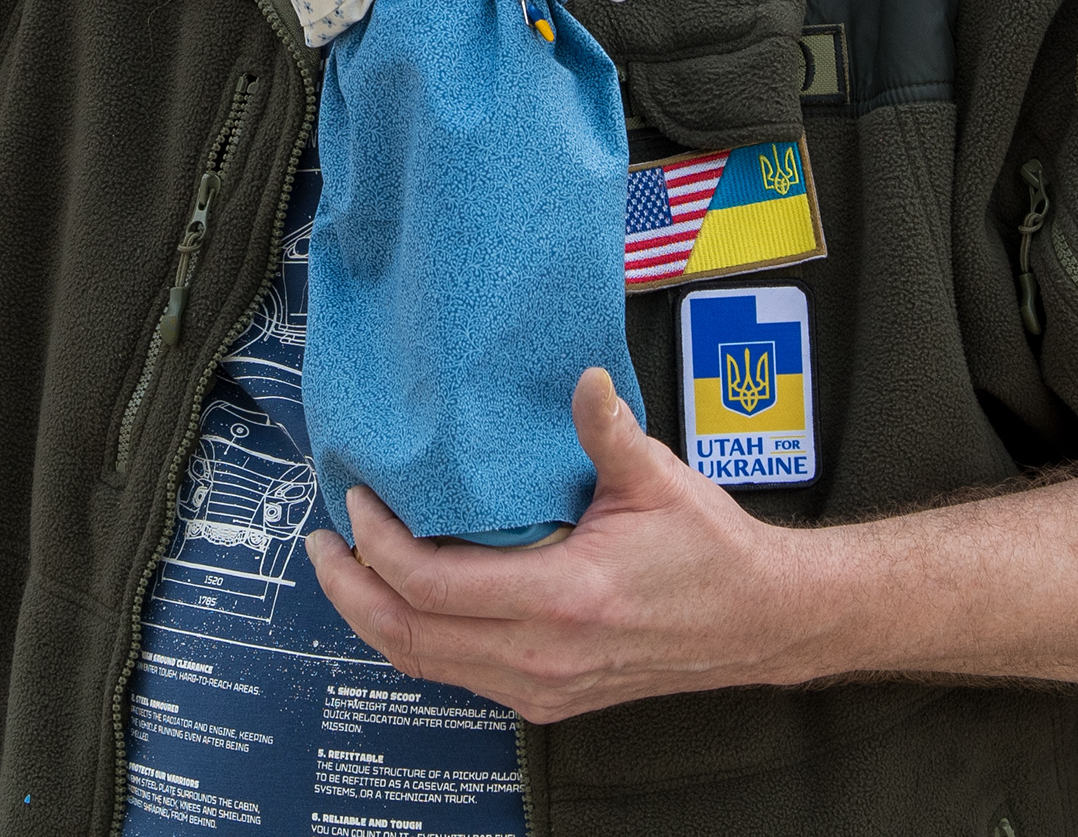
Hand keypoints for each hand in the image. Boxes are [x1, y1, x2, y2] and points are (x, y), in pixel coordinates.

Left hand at [302, 368, 824, 720]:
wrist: (758, 621)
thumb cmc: (709, 553)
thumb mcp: (657, 480)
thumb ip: (607, 429)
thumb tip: (580, 378)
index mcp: (564, 600)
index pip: (433, 587)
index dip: (379, 545)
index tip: (357, 501)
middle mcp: (544, 656)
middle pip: (411, 636)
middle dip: (349, 590)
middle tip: (319, 544)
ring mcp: (543, 686)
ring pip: (427, 665)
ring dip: (374, 620)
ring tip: (345, 570)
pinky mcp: (548, 698)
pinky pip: (459, 677)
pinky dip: (417, 641)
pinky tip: (402, 605)